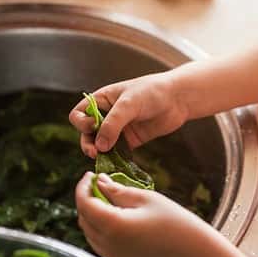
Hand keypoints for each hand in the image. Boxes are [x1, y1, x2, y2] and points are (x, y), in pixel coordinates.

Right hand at [69, 72, 189, 157]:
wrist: (178, 98)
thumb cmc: (152, 92)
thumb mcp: (129, 104)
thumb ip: (113, 124)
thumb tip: (100, 146)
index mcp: (101, 100)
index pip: (79, 115)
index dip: (82, 123)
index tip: (93, 126)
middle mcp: (107, 115)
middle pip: (86, 133)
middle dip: (88, 143)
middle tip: (95, 152)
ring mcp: (119, 129)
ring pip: (101, 145)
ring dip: (100, 153)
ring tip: (103, 159)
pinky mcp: (131, 141)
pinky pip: (117, 152)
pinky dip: (114, 159)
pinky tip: (116, 164)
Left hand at [75, 172, 217, 256]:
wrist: (194, 254)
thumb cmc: (175, 222)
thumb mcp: (146, 199)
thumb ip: (117, 190)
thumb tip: (98, 181)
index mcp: (113, 225)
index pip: (84, 203)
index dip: (83, 186)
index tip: (90, 174)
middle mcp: (108, 244)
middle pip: (83, 218)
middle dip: (87, 200)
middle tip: (100, 184)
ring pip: (89, 232)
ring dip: (92, 215)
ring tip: (109, 200)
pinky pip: (100, 244)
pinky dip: (100, 229)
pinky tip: (116, 218)